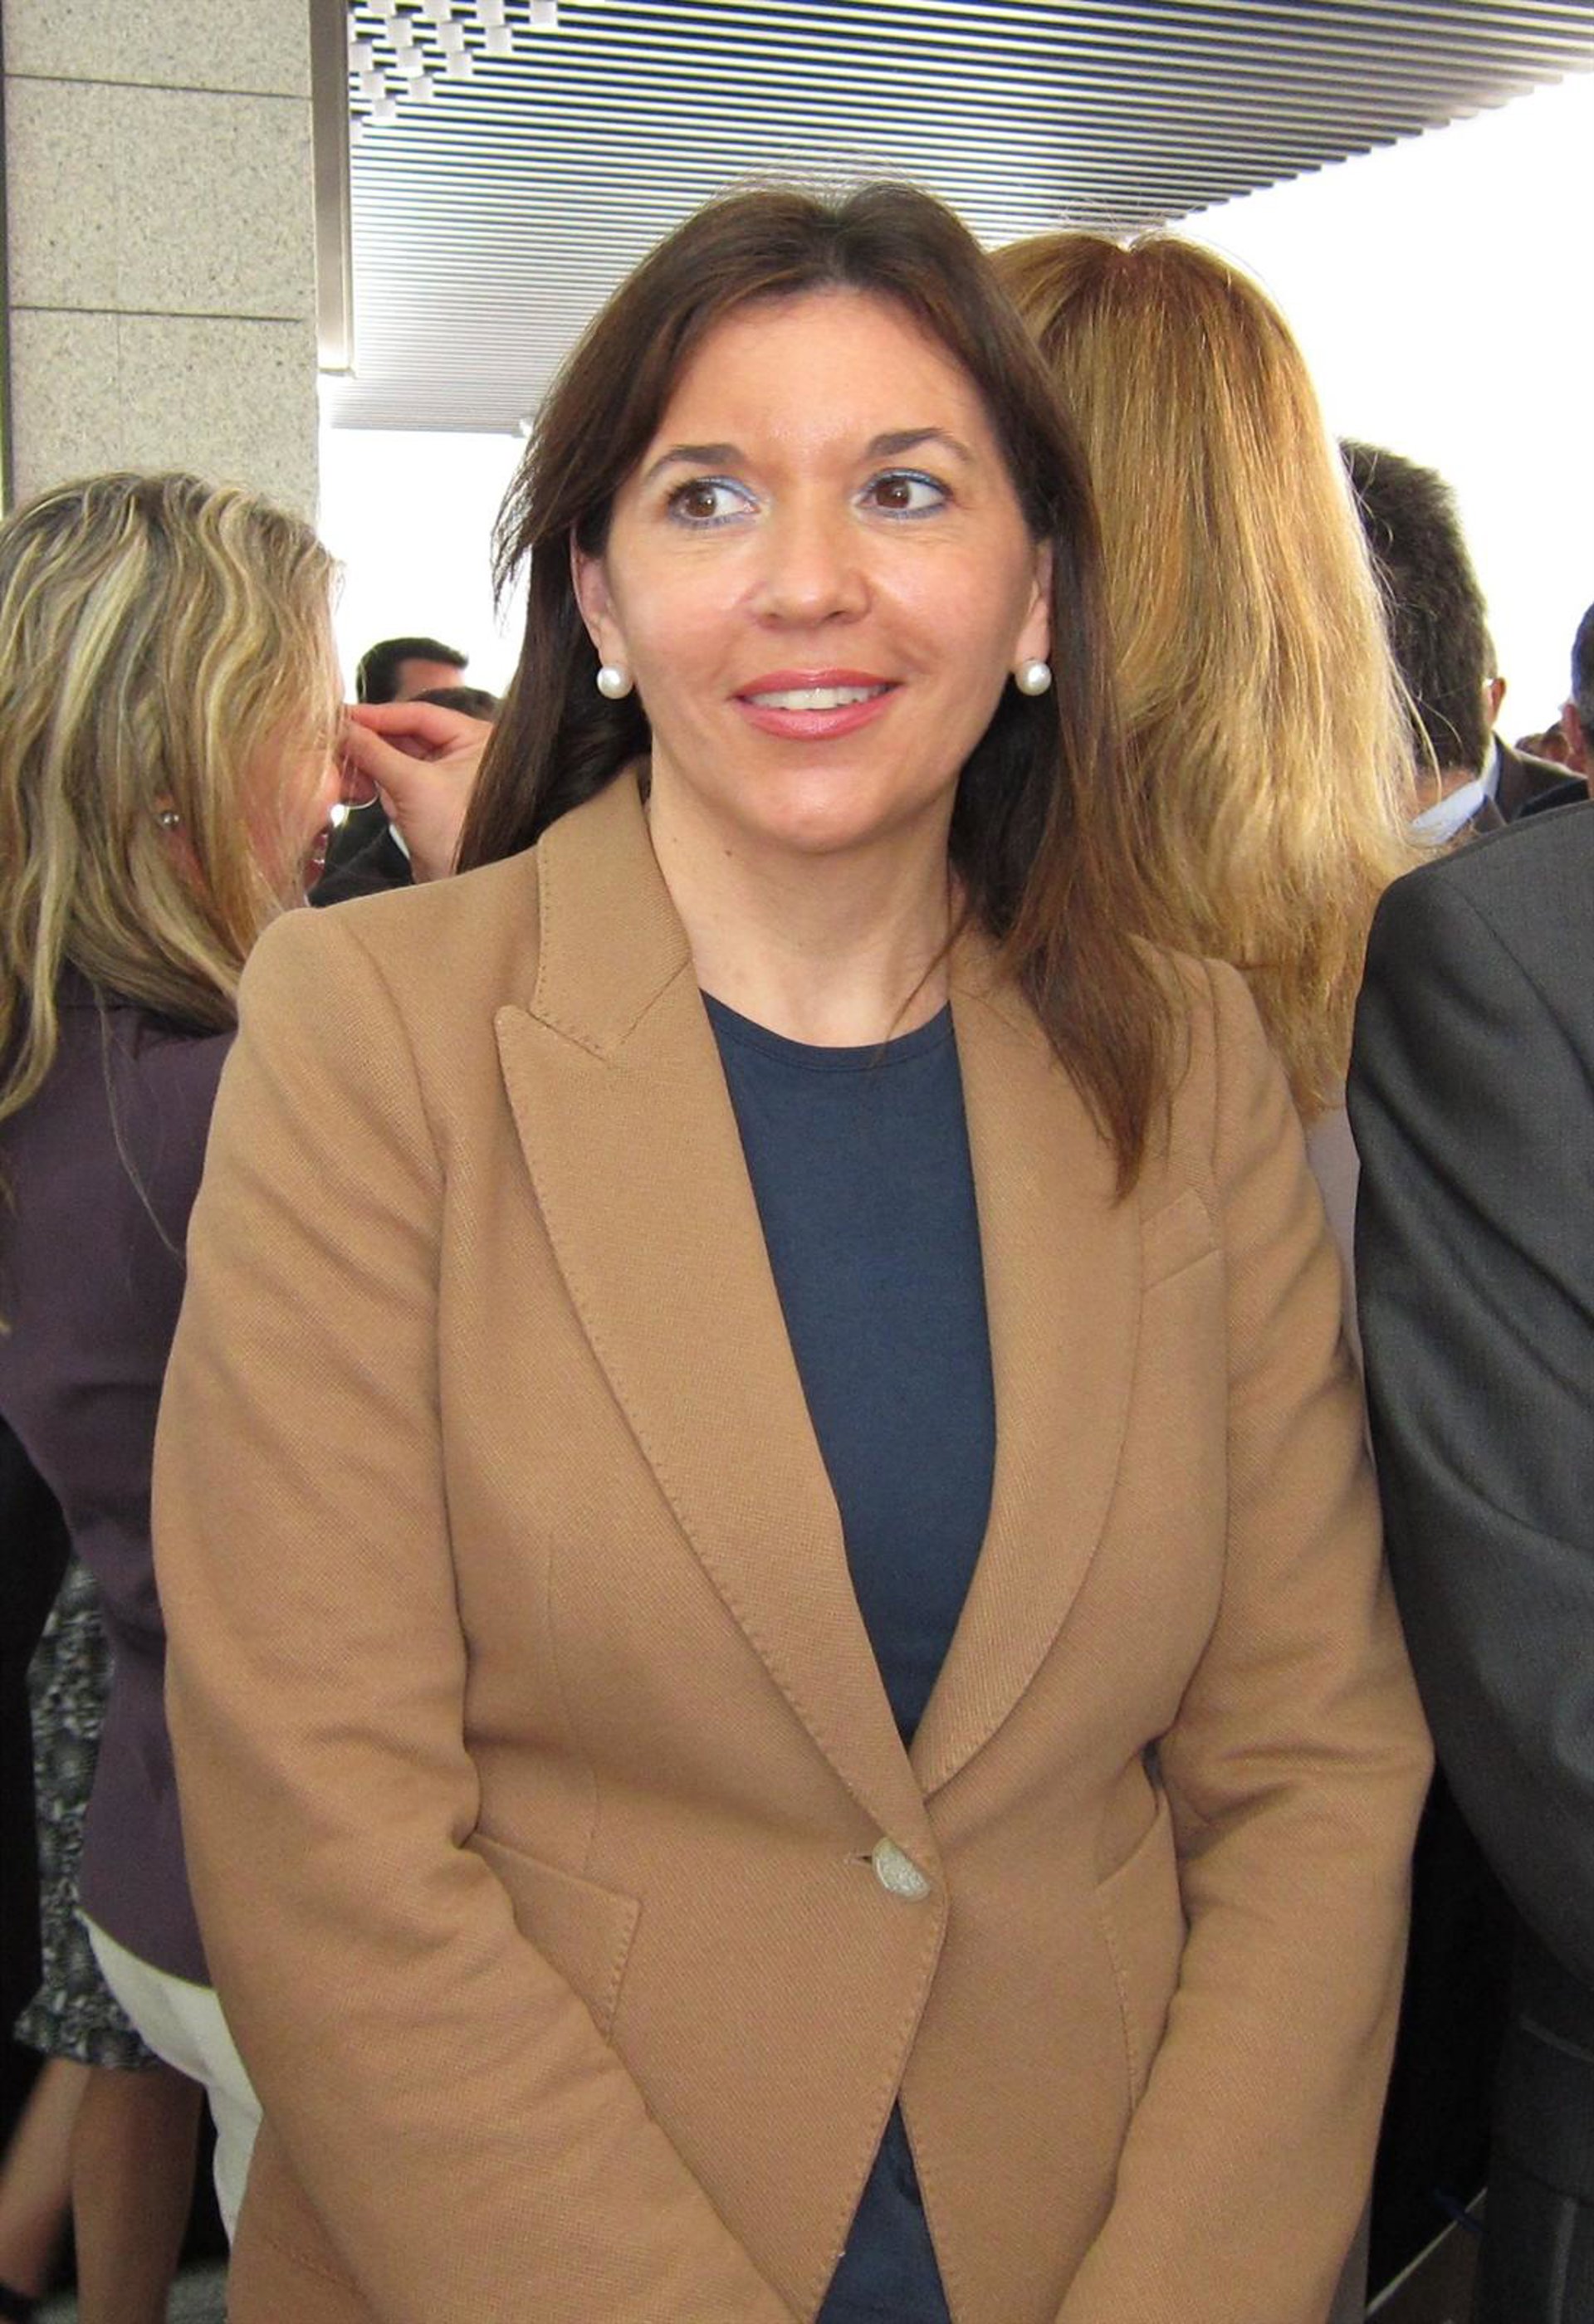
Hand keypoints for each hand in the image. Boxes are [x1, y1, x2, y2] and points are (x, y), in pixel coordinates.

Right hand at [340, 701, 492, 882]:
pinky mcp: (426, 800)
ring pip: (396, 757)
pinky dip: (372, 779)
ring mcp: (443, 777)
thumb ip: (374, 751)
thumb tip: (341, 726)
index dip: (378, 714)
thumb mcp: (413, 785)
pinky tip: (352, 781)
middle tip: (333, 735)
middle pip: (405, 733)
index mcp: (477, 739)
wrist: (460, 886)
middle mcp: (463, 753)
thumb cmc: (457, 835)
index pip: (420, 714)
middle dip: (368, 739)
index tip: (344, 714)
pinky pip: (394, 779)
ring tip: (338, 760)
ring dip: (367, 760)